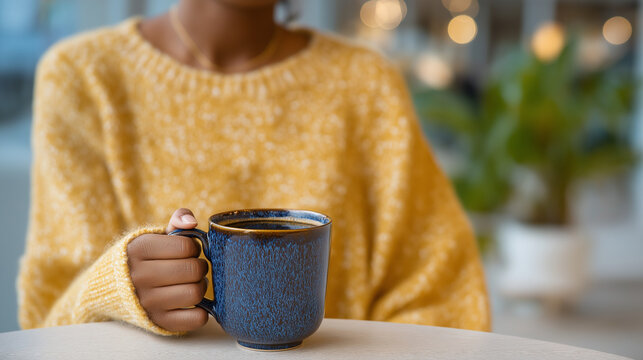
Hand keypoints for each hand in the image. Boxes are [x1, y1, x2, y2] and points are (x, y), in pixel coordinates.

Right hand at [127, 208, 208, 331]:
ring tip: (192, 282)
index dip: (193, 247)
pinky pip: (196, 318)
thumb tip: (192, 223)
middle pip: (193, 270)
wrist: (116, 289)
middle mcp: (140, 276)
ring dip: (200, 286)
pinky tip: (192, 302)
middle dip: (199, 266)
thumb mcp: (156, 235)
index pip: (186, 246)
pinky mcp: (159, 322)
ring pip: (195, 293)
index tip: (186, 251)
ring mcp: (148, 302)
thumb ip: (178, 220)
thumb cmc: (147, 258)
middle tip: (193, 267)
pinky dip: (202, 311)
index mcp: (139, 249)